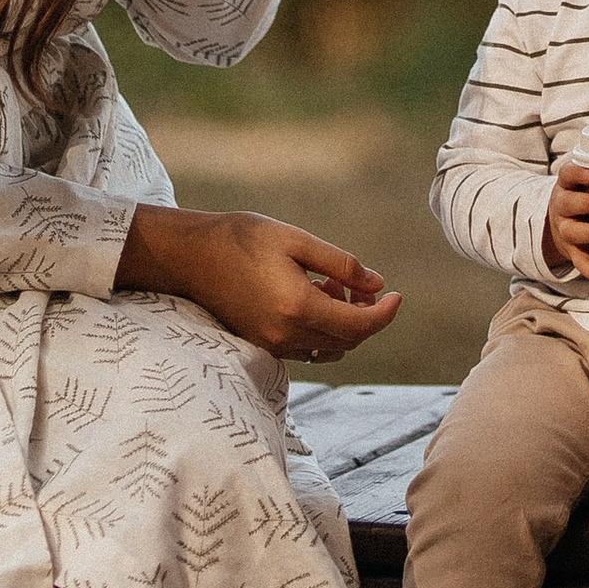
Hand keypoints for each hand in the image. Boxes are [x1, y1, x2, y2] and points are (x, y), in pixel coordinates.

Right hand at [119, 203, 401, 360]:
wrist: (191, 256)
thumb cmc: (243, 238)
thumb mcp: (296, 240)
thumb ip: (341, 264)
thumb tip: (377, 283)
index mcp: (298, 306)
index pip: (359, 326)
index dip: (385, 313)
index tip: (396, 295)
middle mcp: (286, 334)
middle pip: (348, 341)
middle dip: (366, 316)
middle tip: (363, 284)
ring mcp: (272, 344)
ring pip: (329, 348)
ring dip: (344, 324)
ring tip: (333, 286)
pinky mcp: (262, 345)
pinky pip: (307, 349)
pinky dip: (322, 331)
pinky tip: (313, 298)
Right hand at [543, 159, 588, 284]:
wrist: (562, 224)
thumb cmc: (588, 196)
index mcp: (568, 185)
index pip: (567, 174)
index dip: (577, 173)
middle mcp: (562, 206)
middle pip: (569, 203)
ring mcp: (564, 230)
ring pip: (573, 232)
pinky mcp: (571, 253)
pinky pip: (580, 263)